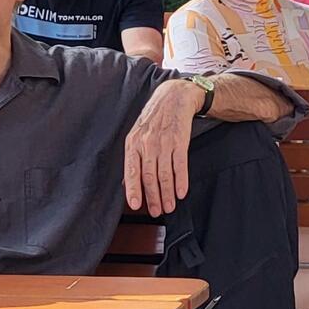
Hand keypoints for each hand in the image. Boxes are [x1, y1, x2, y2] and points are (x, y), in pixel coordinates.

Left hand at [123, 80, 199, 216]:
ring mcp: (164, 142)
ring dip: (168, 193)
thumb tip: (127, 184)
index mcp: (133, 143)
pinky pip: (180, 165)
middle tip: (157, 211)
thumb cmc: (154, 118)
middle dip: (154, 197)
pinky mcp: (180, 140)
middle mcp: (147, 143)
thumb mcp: (137, 135)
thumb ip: (133, 159)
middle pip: (149, 176)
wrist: (174, 97)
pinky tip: (182, 192)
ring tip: (170, 206)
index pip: (132, 171)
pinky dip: (181, 181)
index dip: (134, 190)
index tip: (136, 205)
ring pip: (164, 173)